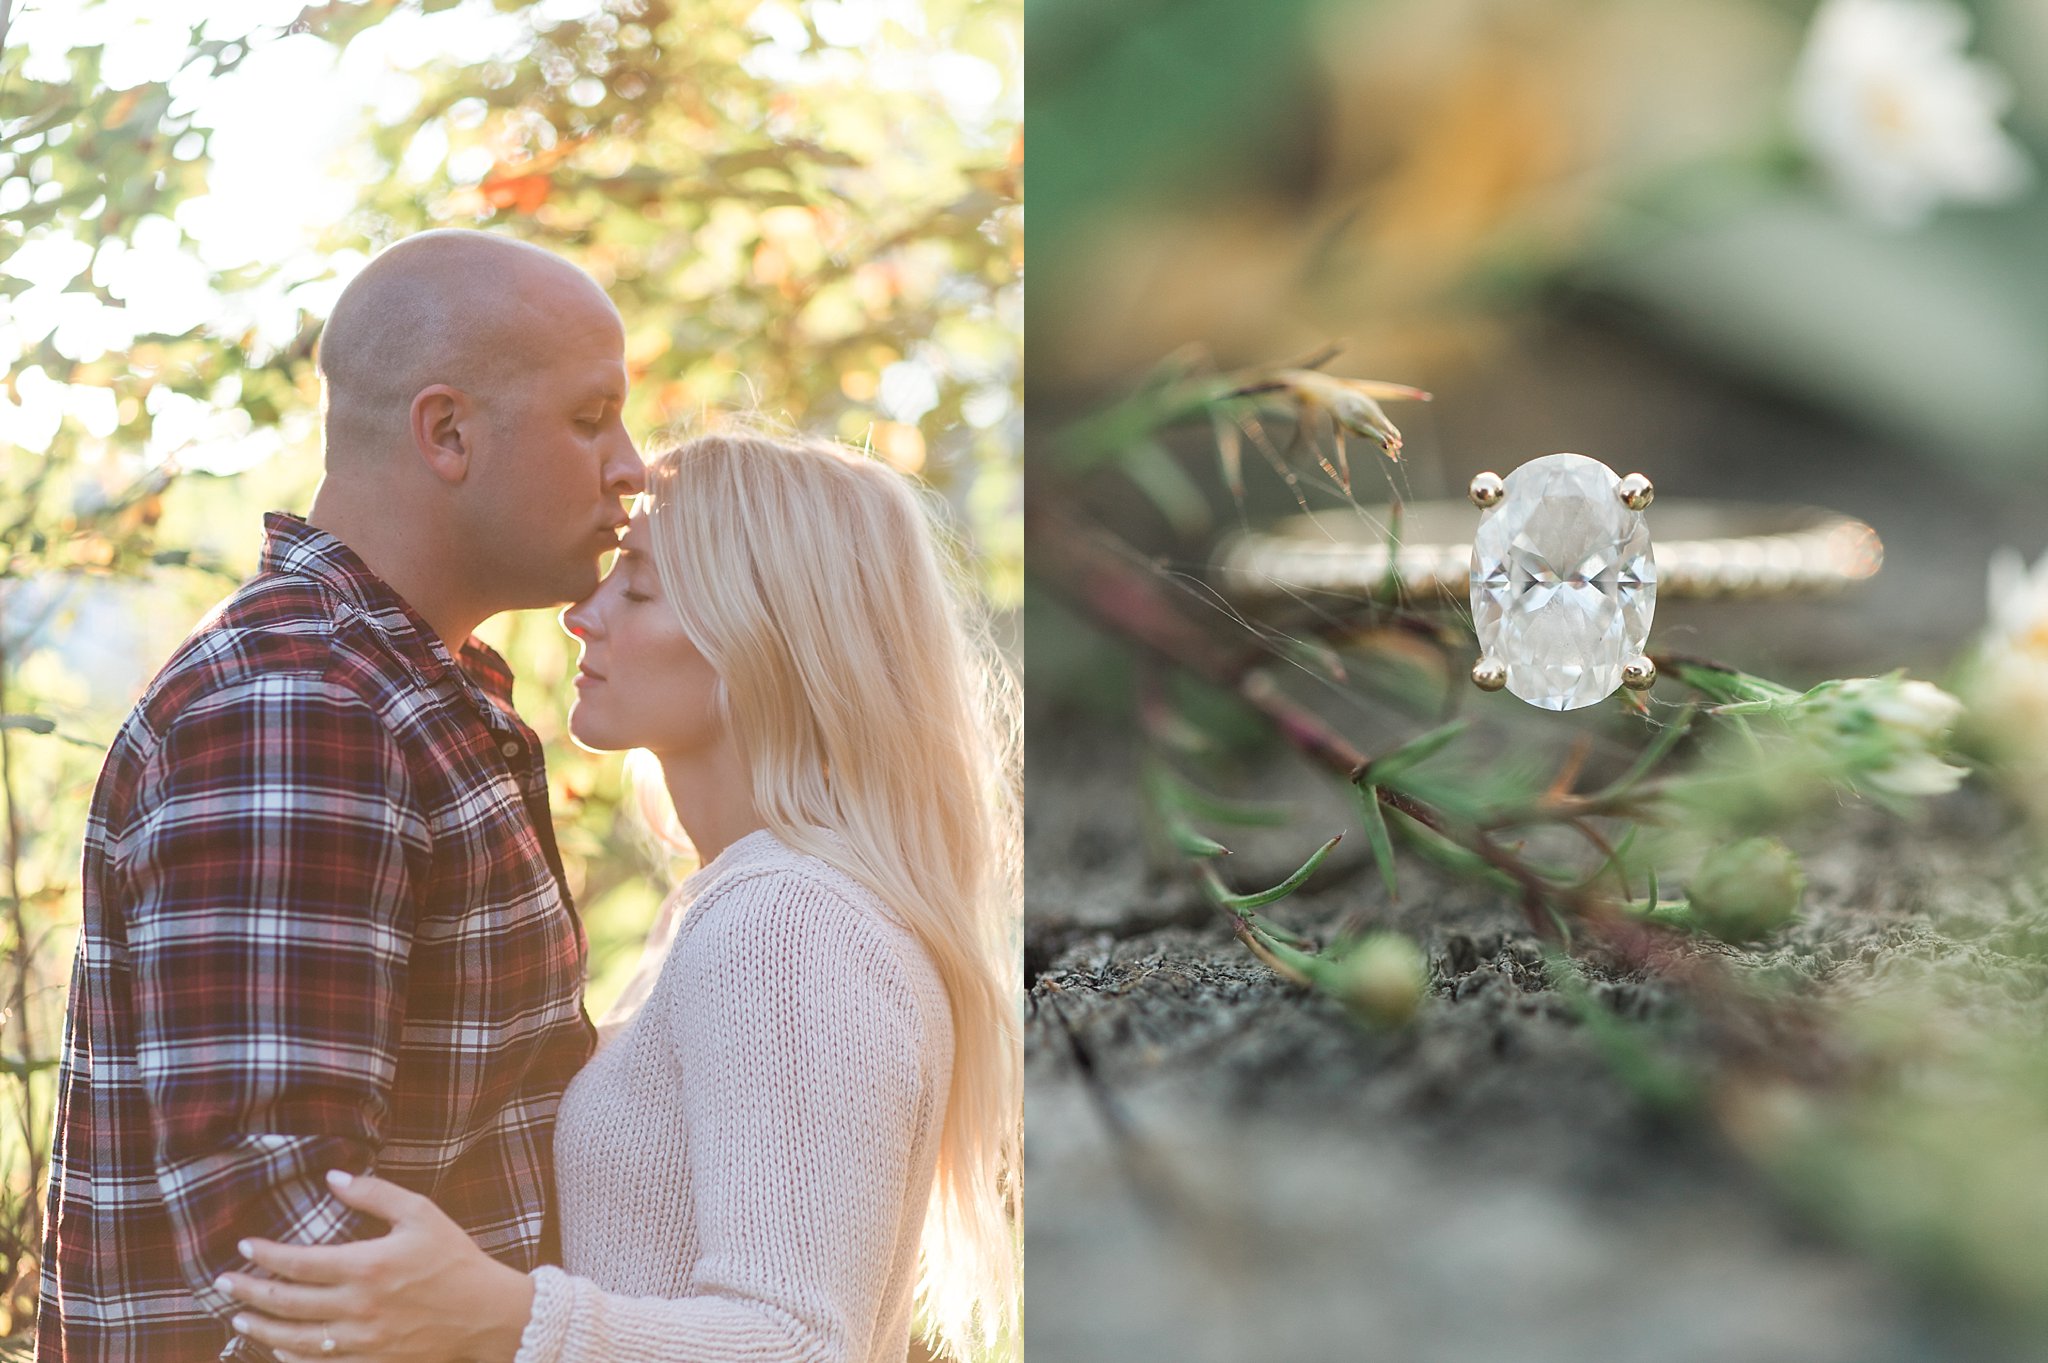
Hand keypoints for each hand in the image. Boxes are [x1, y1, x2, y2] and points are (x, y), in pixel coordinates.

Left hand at [217, 1169, 535, 1362]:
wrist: (487, 1314)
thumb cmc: (455, 1259)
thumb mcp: (422, 1214)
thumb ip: (375, 1194)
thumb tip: (333, 1178)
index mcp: (367, 1266)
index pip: (298, 1263)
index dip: (264, 1255)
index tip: (244, 1247)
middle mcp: (357, 1307)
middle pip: (285, 1303)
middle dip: (248, 1292)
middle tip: (222, 1284)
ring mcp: (362, 1341)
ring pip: (294, 1339)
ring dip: (260, 1328)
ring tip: (239, 1316)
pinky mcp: (371, 1362)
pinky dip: (291, 1357)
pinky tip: (278, 1347)